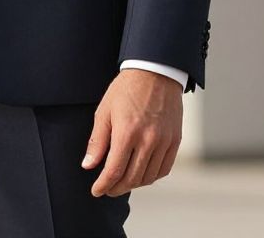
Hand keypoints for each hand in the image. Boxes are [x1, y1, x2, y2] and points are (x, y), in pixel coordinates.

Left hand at [81, 68, 182, 197]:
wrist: (155, 71)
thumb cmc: (126, 89)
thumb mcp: (105, 110)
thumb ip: (97, 141)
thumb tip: (88, 166)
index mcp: (127, 131)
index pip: (114, 170)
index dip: (103, 185)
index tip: (96, 191)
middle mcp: (147, 139)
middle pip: (131, 178)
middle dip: (116, 188)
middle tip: (107, 189)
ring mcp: (164, 141)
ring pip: (148, 177)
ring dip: (133, 184)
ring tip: (122, 182)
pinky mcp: (175, 140)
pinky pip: (163, 169)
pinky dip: (151, 177)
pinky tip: (141, 174)